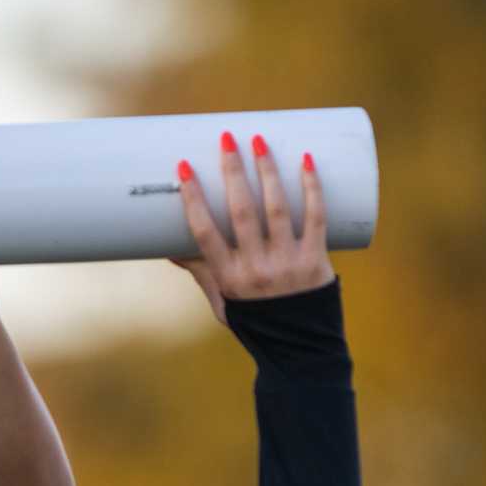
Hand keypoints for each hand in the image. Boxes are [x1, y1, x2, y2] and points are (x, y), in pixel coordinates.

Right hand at [172, 132, 332, 325]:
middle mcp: (256, 269)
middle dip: (232, 171)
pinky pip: (315, 216)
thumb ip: (202, 272)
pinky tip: (306, 160)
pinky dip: (311, 187)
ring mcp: (288, 264)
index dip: (194, 198)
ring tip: (260, 140)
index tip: (185, 167)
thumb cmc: (255, 321)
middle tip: (226, 138)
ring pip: (277, 209)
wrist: (299, 347)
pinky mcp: (316, 260)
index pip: (205, 232)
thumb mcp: (222, 301)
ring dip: (267, 170)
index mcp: (228, 277)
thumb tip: (169, 249)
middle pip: (241, 211)